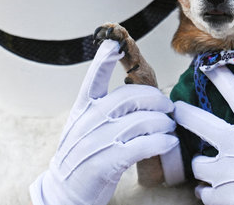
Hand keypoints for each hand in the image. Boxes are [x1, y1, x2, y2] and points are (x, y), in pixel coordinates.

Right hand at [30, 40, 177, 204]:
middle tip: (167, 106)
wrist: (64, 192)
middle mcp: (89, 121)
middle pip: (129, 97)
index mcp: (82, 109)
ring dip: (162, 123)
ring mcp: (97, 141)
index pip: (93, 78)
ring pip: (140, 120)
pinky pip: (142, 145)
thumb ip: (100, 109)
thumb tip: (133, 95)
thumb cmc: (80, 157)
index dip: (103, 59)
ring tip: (169, 128)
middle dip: (155, 99)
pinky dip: (160, 142)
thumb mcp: (82, 126)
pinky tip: (168, 142)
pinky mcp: (107, 162)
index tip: (114, 44)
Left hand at [173, 66, 233, 204]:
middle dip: (183, 114)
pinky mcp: (224, 196)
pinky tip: (222, 189)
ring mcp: (227, 170)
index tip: (206, 66)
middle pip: (196, 120)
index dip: (218, 76)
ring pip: (197, 163)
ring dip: (204, 166)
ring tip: (216, 169)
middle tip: (177, 111)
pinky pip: (203, 192)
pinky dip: (209, 192)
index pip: (233, 91)